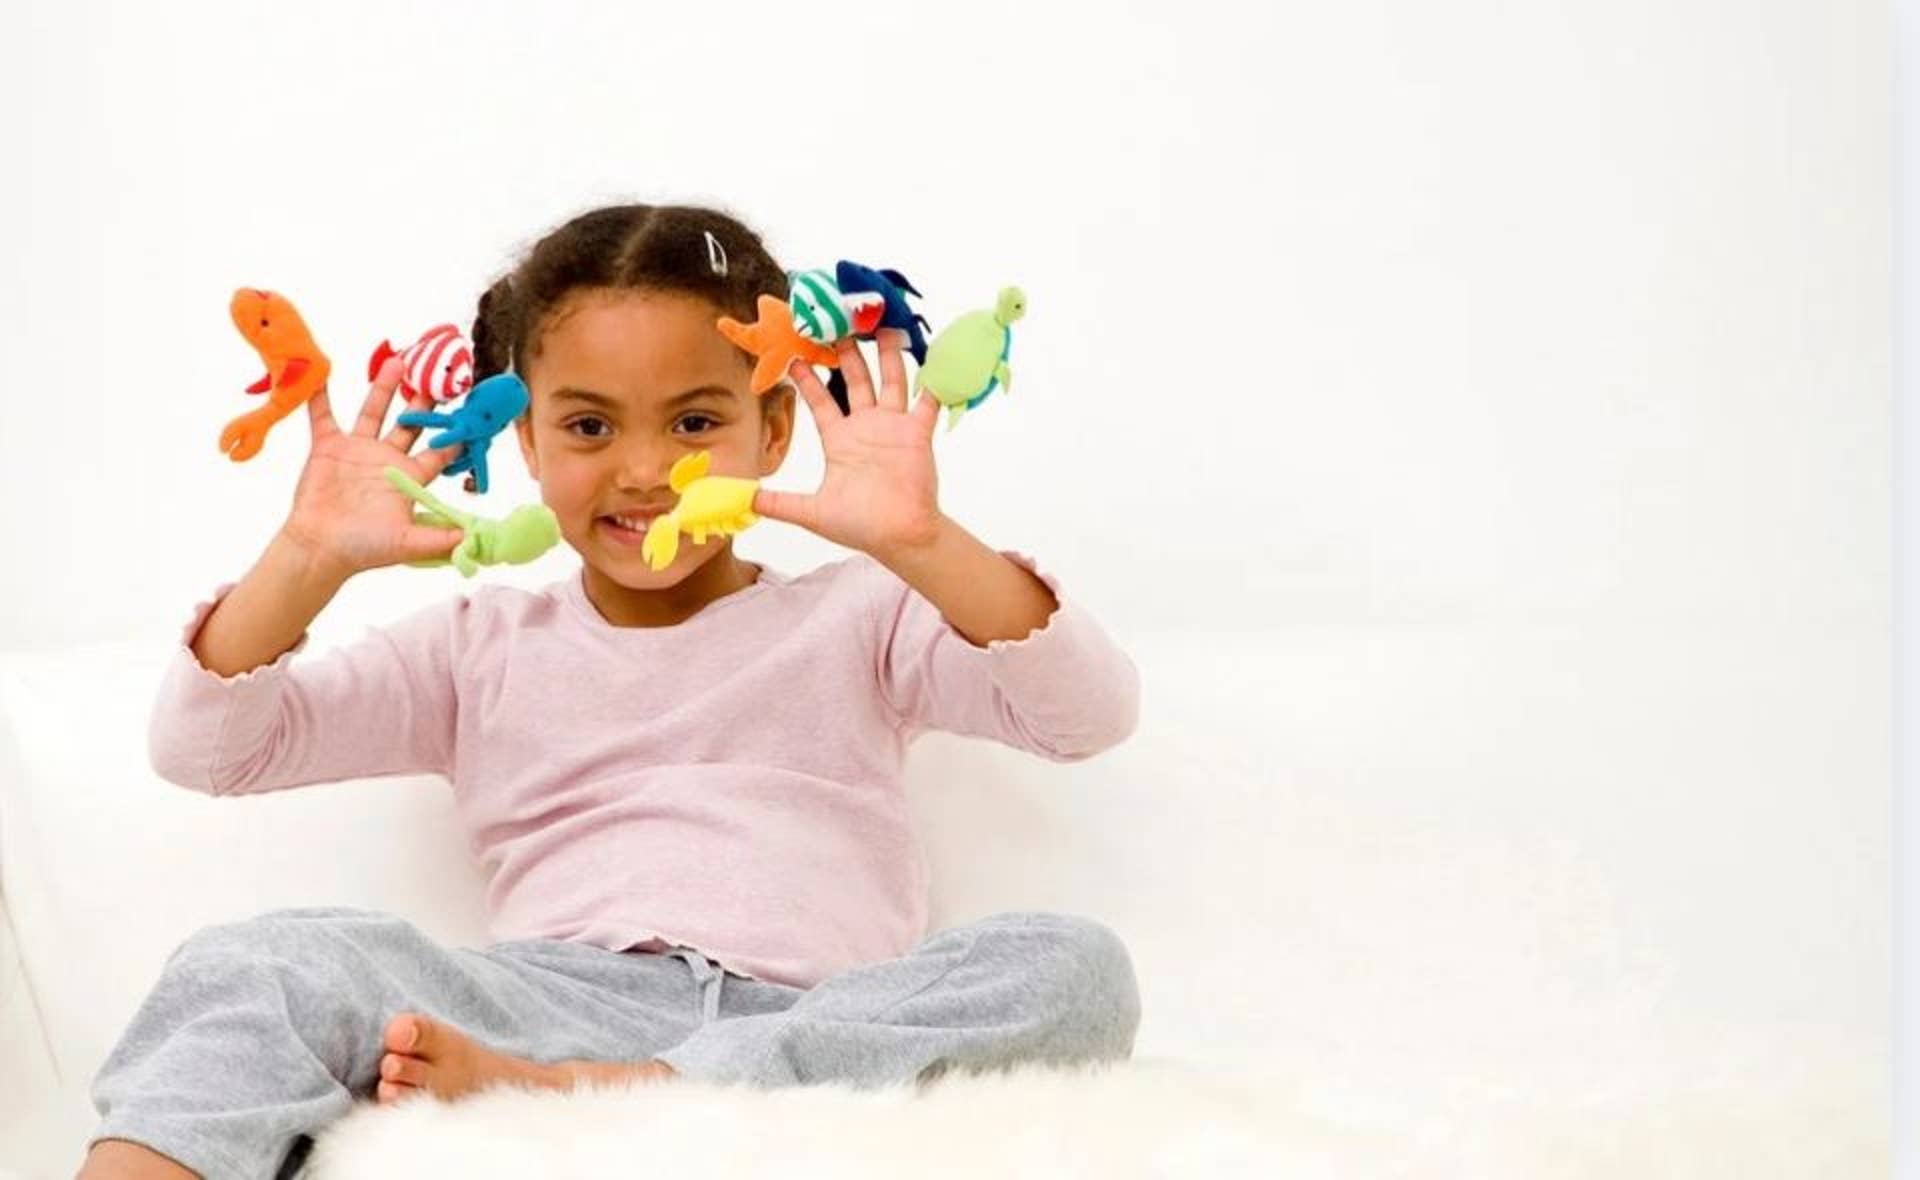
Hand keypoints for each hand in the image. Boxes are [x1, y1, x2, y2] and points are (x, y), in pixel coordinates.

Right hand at [276, 357, 469, 579]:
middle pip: (411, 423)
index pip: (440, 450)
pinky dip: (320, 396)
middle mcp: (387, 459)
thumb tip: (475, 539)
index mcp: (410, 477)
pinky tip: (322, 372)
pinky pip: (323, 416)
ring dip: (385, 387)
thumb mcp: (409, 544)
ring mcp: (357, 451)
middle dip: (425, 400)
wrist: (321, 549)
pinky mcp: (328, 448)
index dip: (456, 433)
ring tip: (399, 360)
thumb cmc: (365, 548)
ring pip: (373, 411)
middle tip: (439, 374)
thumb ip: (441, 538)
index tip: (472, 411)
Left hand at [752, 329, 946, 560]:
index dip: (807, 377)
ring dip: (886, 354)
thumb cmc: (860, 525)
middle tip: (837, 320)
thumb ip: (776, 503)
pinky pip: (927, 401)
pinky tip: (933, 358)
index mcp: (840, 440)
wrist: (900, 537)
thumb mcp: (811, 512)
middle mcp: (866, 427)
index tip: (795, 352)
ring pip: (890, 380)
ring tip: (881, 323)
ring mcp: (893, 427)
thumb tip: (740, 501)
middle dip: (845, 352)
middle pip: (854, 380)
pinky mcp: (917, 433)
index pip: (820, 400)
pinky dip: (932, 382)